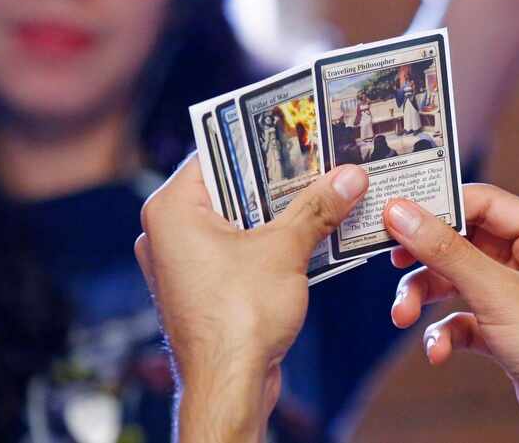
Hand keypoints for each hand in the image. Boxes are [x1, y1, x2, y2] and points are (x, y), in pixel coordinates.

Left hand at [136, 153, 367, 441]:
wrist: (228, 386)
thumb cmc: (239, 318)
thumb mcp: (285, 250)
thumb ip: (316, 208)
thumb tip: (349, 177)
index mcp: (171, 210)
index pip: (214, 153)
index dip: (256, 141)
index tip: (292, 131)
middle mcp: (169, 232)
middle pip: (228, 188)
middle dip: (275, 180)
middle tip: (316, 161)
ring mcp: (184, 262)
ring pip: (236, 220)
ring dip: (276, 212)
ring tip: (319, 193)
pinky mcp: (202, 287)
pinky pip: (237, 249)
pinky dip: (268, 241)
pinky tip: (307, 234)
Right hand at [383, 184, 518, 442]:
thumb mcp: (495, 293)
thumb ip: (445, 250)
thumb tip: (403, 213)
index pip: (484, 202)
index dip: (440, 207)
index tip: (399, 213)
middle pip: (464, 243)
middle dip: (426, 262)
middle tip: (393, 260)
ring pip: (458, 280)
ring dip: (426, 297)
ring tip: (403, 315)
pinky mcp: (506, 326)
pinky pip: (464, 315)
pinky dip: (445, 330)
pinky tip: (438, 350)